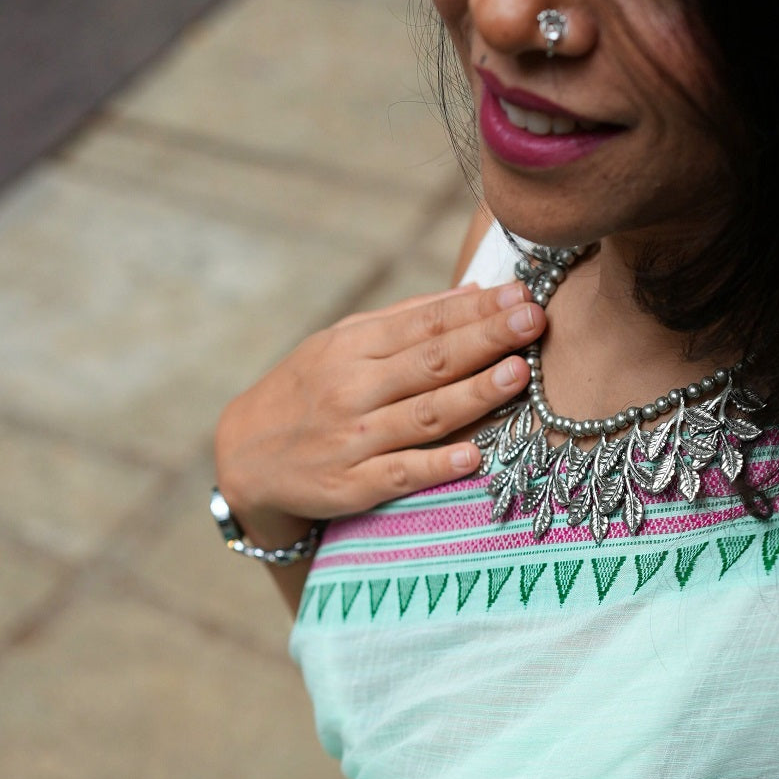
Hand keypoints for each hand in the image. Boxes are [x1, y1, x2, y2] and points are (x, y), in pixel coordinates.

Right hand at [214, 280, 545, 547]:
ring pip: (422, 416)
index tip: (521, 294)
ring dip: (473, 396)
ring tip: (518, 375)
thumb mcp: (340, 345)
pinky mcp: (348, 486)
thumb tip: (472, 292)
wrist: (244, 456)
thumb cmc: (306, 394)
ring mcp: (351, 440)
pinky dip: (436, 465)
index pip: (425, 323)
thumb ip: (404, 321)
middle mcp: (352, 389)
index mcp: (353, 347)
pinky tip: (473, 456)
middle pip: (429, 362)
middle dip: (486, 339)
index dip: (475, 309)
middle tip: (533, 320)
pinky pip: (399, 474)